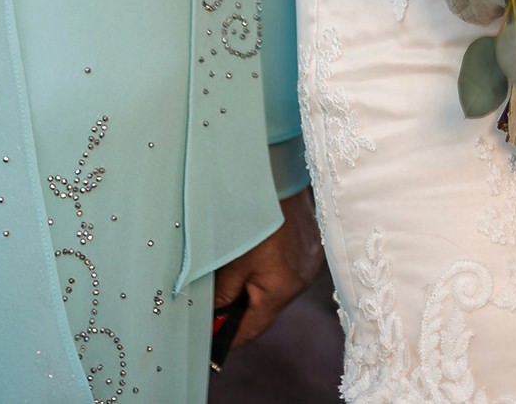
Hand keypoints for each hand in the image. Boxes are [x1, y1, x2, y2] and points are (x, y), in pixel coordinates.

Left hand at [212, 189, 319, 353]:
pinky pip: (285, 272)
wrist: (281, 176)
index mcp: (281, 290)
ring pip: (273, 291)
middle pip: (263, 311)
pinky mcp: (309, 251)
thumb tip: (210, 320)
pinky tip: (256, 253)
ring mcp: (307, 266)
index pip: (250, 330)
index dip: (226, 337)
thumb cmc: (254, 217)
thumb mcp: (231, 259)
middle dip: (238, 310)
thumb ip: (222, 295)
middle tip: (212, 303)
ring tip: (233, 270)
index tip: (206, 340)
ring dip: (253, 288)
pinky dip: (268, 271)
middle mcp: (300, 283)